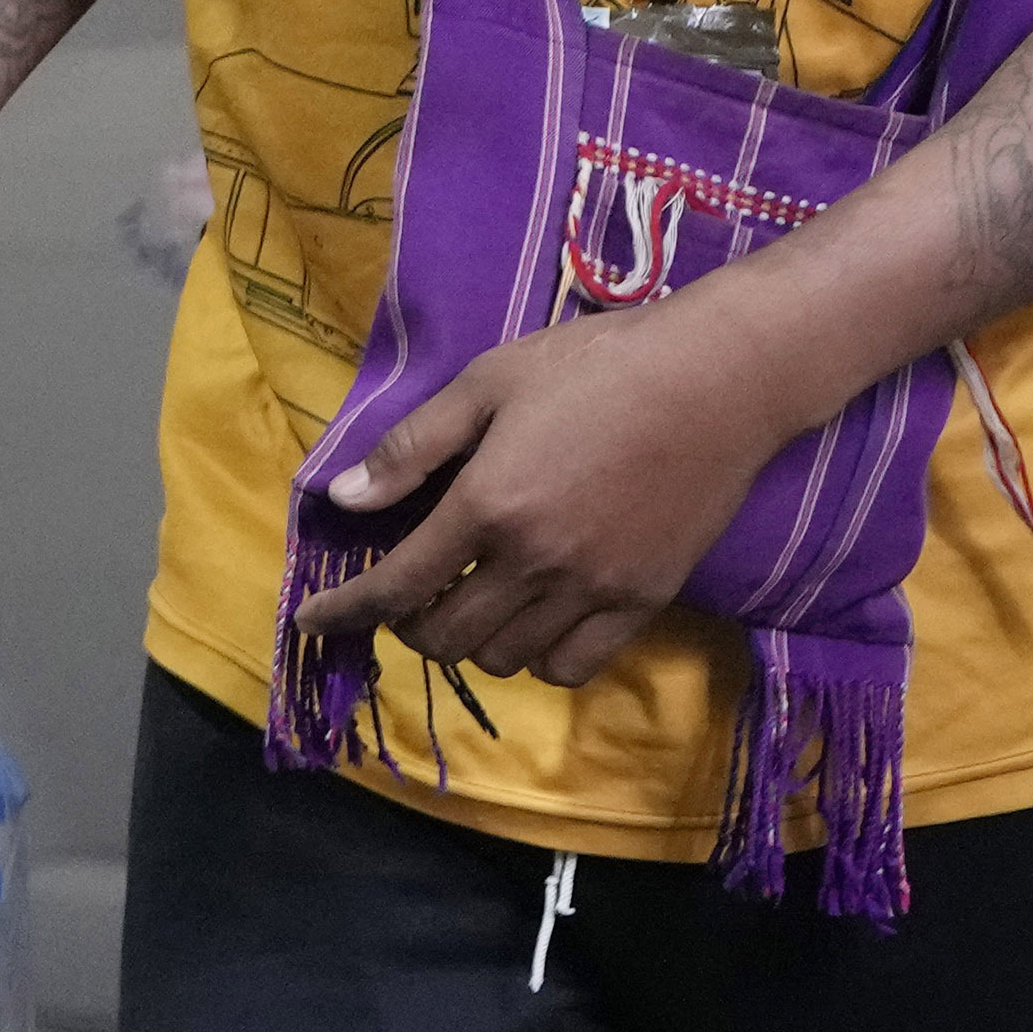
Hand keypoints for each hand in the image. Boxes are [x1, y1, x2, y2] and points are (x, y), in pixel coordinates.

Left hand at [282, 289, 825, 687]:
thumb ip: (412, 448)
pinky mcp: (644, 602)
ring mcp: (593, 589)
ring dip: (469, 642)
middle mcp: (535, 562)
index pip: (395, 587)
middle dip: (406, 626)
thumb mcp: (488, 383)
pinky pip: (571, 666)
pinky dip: (536, 658)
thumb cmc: (596, 365)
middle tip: (405, 596)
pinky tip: (531, 621)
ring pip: (503, 659)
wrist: (719, 379)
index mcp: (487, 505)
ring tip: (468, 603)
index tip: (313, 620)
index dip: (344, 611)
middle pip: (444, 637)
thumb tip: (341, 499)